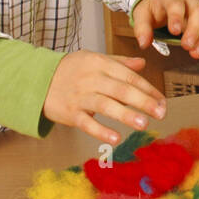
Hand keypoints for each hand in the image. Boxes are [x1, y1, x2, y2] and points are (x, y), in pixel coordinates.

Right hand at [43, 52, 165, 145]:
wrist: (37, 80)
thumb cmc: (71, 70)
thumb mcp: (94, 59)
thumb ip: (119, 62)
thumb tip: (142, 63)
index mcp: (101, 64)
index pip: (129, 77)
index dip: (148, 89)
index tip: (162, 101)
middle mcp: (92, 79)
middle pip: (121, 90)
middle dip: (143, 101)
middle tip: (161, 112)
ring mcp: (80, 96)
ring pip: (106, 106)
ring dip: (126, 115)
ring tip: (144, 124)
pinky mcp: (70, 113)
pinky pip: (87, 123)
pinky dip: (101, 131)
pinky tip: (116, 139)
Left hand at [133, 0, 198, 57]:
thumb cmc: (156, 4)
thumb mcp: (142, 12)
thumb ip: (142, 28)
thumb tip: (143, 43)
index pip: (176, 3)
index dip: (176, 17)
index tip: (174, 31)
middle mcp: (189, 0)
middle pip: (198, 11)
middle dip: (194, 29)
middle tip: (187, 45)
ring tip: (195, 53)